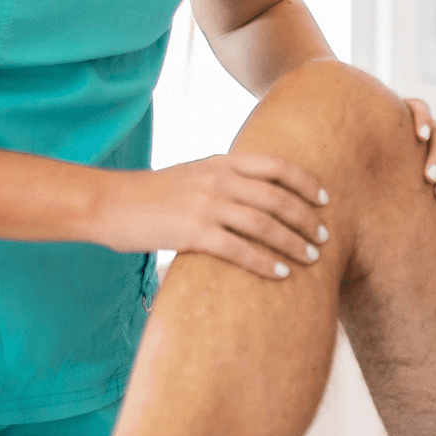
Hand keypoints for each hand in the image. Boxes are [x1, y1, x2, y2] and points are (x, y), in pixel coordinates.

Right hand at [90, 154, 329, 279]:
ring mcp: (206, 205)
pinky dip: (266, 263)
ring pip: (265, 225)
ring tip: (311, 258)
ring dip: (294, 243)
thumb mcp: (194, 174)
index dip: (306, 182)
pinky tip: (281, 273)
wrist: (111, 203)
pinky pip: (240, 250)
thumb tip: (259, 195)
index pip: (277, 166)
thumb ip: (225, 179)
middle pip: (278, 198)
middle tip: (325, 238)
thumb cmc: (154, 194)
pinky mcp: (193, 233)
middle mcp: (218, 180)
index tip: (324, 200)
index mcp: (221, 162)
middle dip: (306, 219)